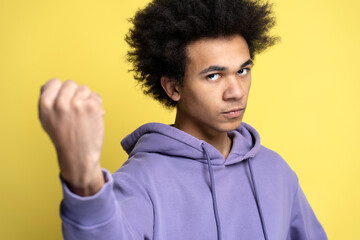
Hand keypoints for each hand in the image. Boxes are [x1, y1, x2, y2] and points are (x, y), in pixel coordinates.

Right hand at [38, 78, 104, 195]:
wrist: (78, 156)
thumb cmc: (63, 137)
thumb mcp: (46, 119)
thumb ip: (48, 101)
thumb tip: (54, 84)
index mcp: (45, 104)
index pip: (54, 82)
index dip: (61, 91)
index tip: (64, 103)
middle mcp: (60, 103)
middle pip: (71, 84)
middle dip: (74, 95)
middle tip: (75, 112)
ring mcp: (77, 104)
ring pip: (85, 89)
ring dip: (86, 100)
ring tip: (83, 116)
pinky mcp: (92, 107)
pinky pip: (96, 96)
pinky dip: (96, 106)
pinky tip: (91, 118)